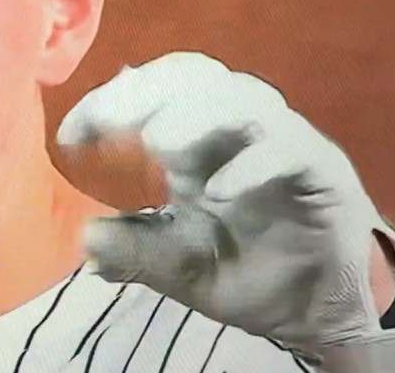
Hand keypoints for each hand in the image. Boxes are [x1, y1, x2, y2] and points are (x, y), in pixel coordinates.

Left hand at [57, 52, 390, 353]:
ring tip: (158, 142)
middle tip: (108, 120)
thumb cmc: (246, 271)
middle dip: (147, 92)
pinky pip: (291, 150)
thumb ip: (137, 250)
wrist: (319, 316)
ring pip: (243, 101)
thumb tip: (85, 240)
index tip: (71, 135)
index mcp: (198, 136)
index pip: (152, 91)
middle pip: (195, 78)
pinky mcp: (324, 173)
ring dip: (197, 114)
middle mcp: (238, 128)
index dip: (110, 102)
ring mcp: (283, 144)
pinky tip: (217, 192)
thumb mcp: (179, 264)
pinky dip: (253, 165)